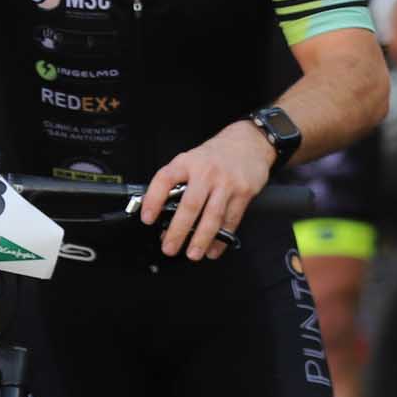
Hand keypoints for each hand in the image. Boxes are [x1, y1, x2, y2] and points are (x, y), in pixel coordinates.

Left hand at [142, 121, 276, 260]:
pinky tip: (213, 248)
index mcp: (187, 162)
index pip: (165, 179)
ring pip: (212, 216)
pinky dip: (221, 239)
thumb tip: (162, 216)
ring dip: (201, 239)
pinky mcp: (243, 193)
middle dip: (178, 230)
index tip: (147, 219)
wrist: (249, 142)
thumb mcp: (192, 160)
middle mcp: (206, 172)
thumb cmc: (215, 156)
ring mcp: (226, 183)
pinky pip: (231, 220)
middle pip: (190, 205)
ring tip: (192, 254)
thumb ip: (178, 183)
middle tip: (169, 247)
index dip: (153, 199)